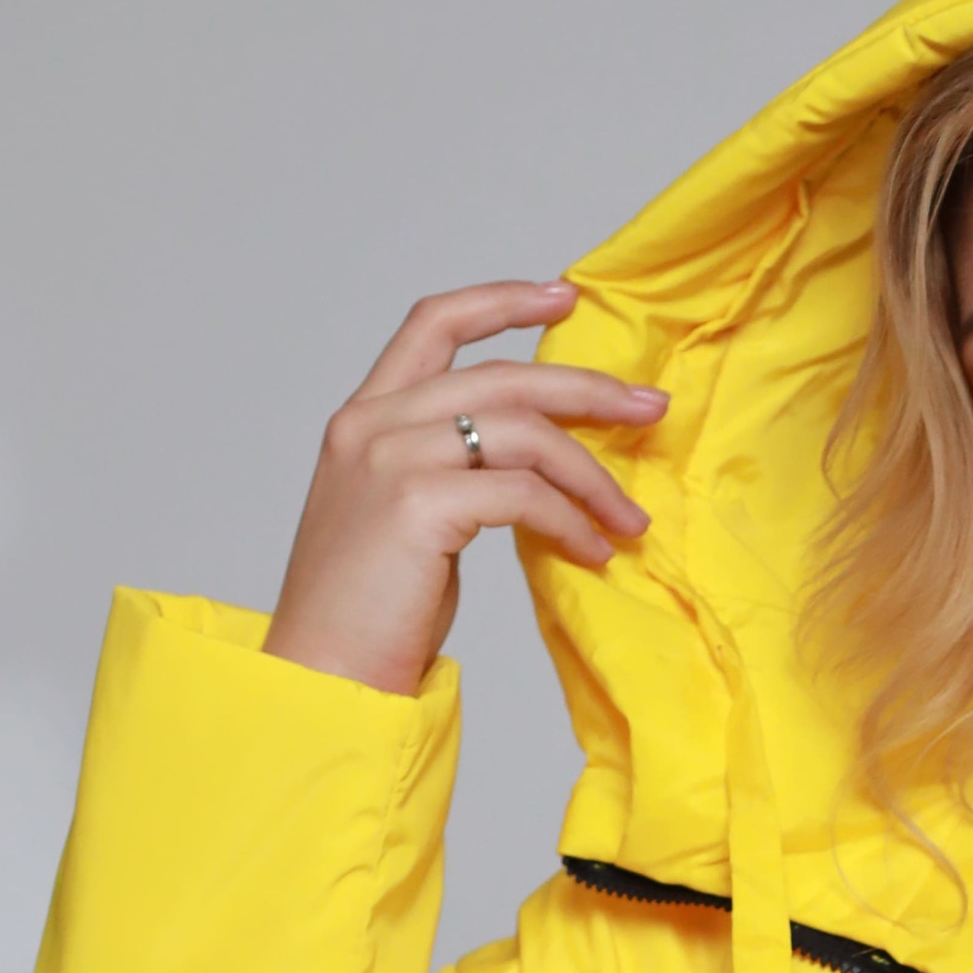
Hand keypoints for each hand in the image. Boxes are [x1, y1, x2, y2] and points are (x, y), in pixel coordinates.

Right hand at [261, 282, 666, 697]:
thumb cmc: (368, 614)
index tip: (563, 296)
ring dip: (591, 474)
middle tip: (649, 409)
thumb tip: (535, 472)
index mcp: (364, 419)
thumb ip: (452, 475)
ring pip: (522, 433)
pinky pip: (522, 494)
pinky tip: (592, 551)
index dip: (501, 301)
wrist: (323, 675)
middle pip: (501, 376)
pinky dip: (569, 520)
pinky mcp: (418, 505)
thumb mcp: (406, 520)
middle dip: (586, 388)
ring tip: (628, 519)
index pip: (433, 324)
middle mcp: (373, 426)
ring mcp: (391, 460)